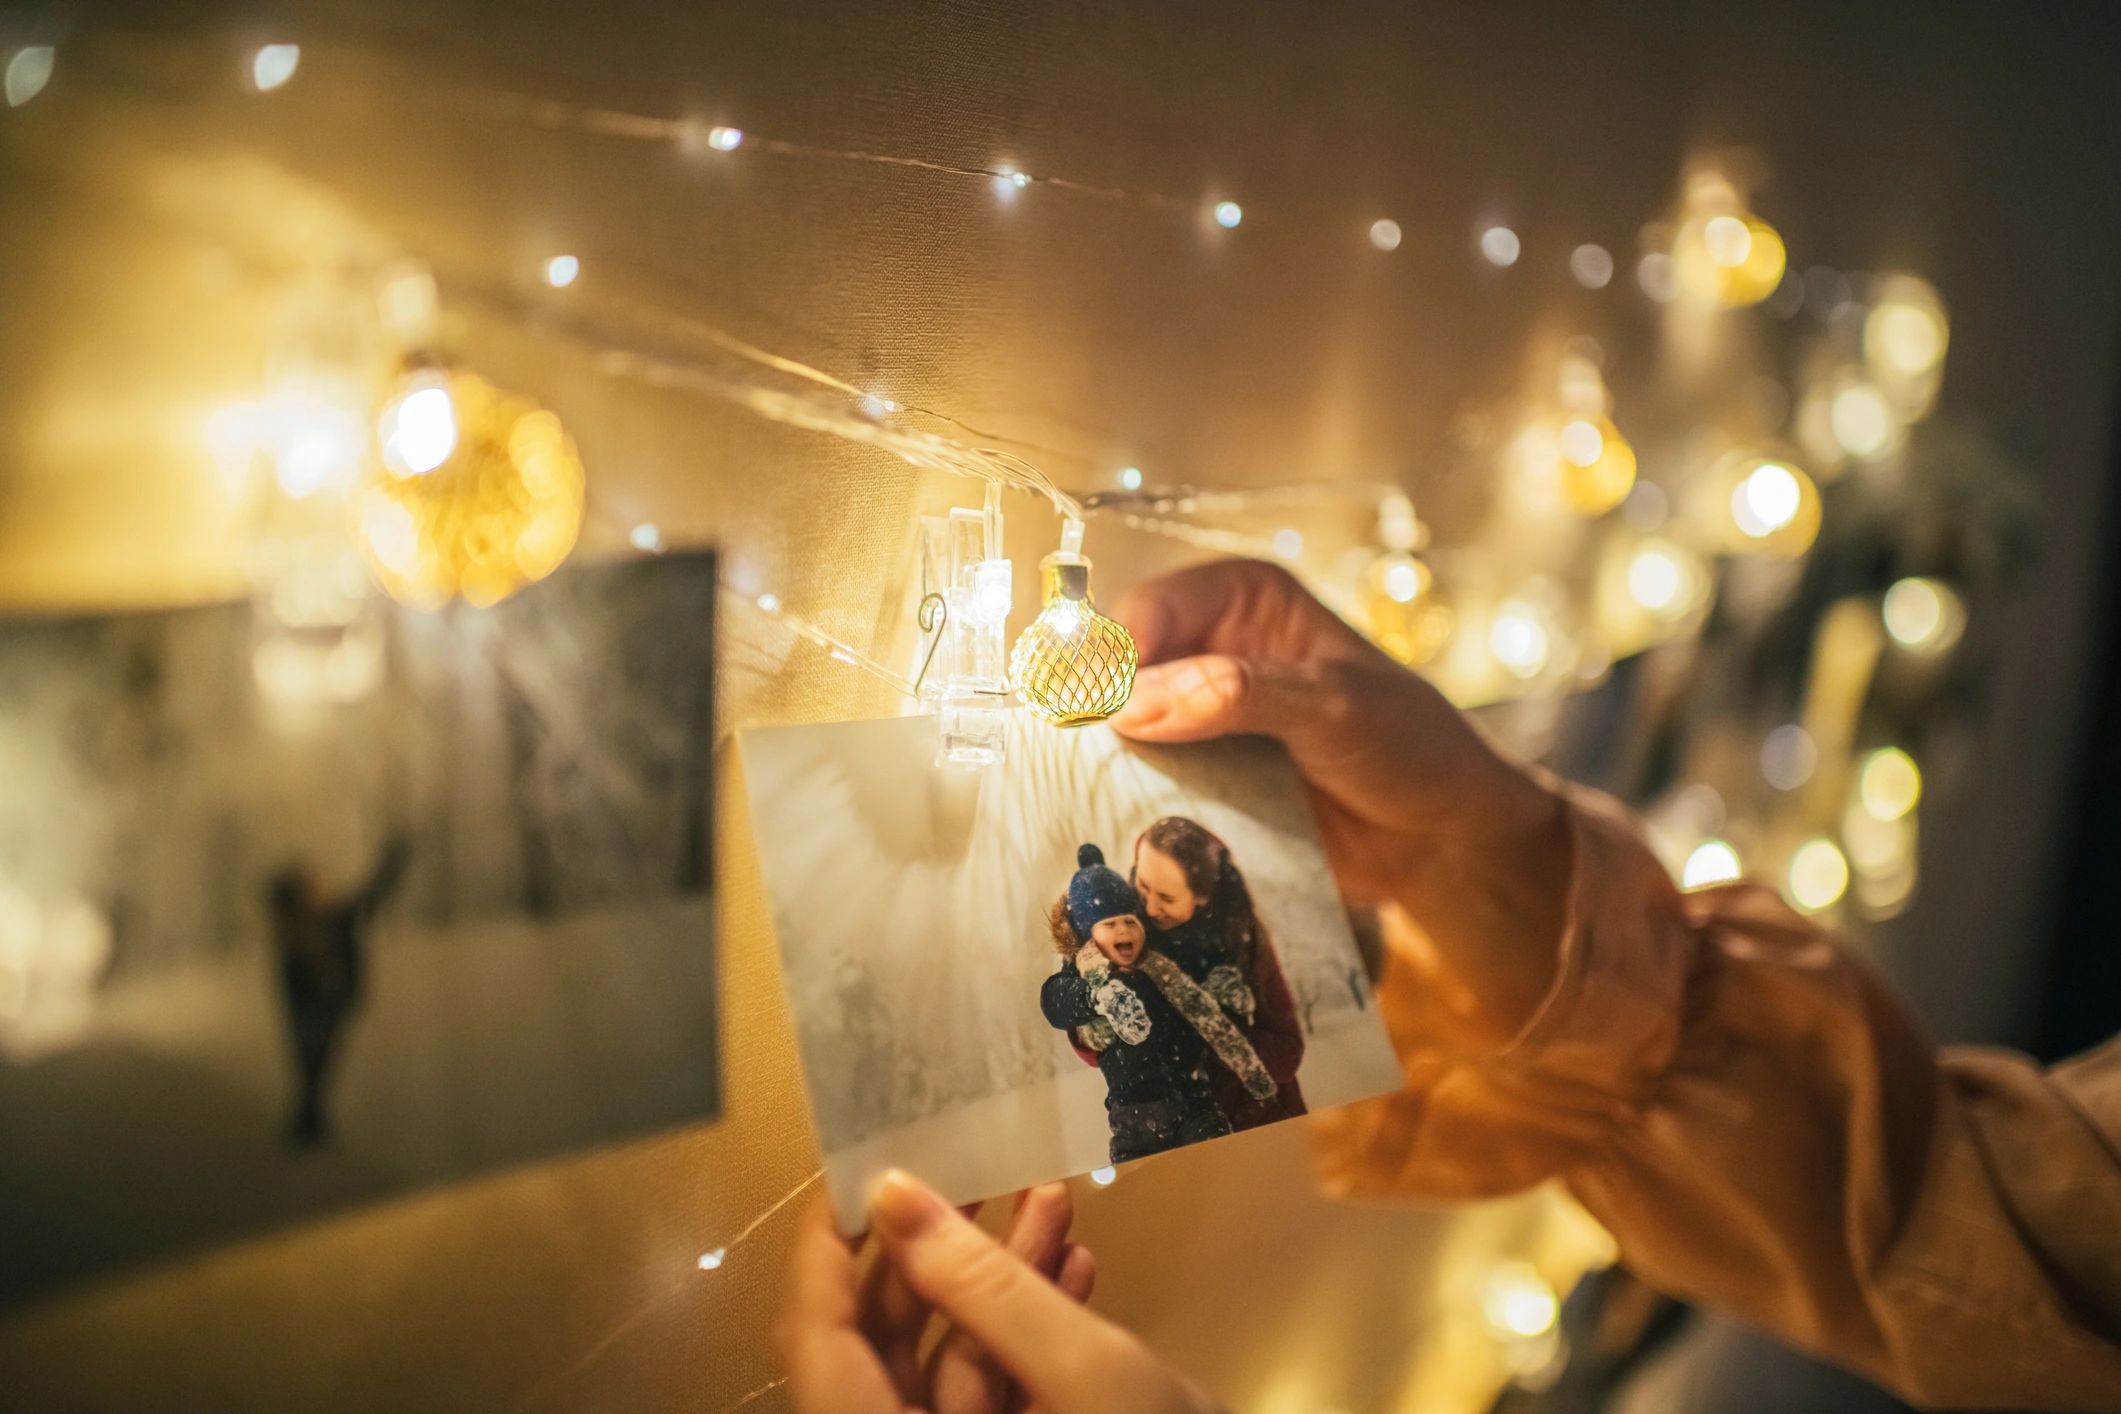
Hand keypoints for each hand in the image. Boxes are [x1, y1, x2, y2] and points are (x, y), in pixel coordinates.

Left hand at [777, 1170, 1220, 1413]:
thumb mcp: (1084, 1372)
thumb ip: (981, 1283)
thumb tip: (889, 1192)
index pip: (815, 1344)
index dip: (823, 1252)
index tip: (856, 1164)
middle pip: (881, 1349)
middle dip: (934, 1250)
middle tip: (972, 1166)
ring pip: (948, 1364)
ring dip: (1000, 1280)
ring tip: (1052, 1198)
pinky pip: (991, 1397)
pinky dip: (1027, 1334)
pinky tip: (1076, 1270)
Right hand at [1112, 560, 1571, 1045]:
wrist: (1440, 837)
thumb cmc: (1408, 747)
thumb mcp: (1332, 706)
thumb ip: (1239, 694)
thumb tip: (1138, 704)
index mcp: (1243, 600)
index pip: (1152, 610)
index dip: (1119, 656)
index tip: (1106, 713)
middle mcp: (1209, 649)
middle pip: (1120, 668)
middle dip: (1101, 712)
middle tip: (1091, 760)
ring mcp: (1197, 719)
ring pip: (1120, 731)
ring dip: (1107, 763)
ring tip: (1096, 798)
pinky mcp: (1196, 779)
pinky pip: (1141, 784)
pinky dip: (1128, 801)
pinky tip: (1119, 824)